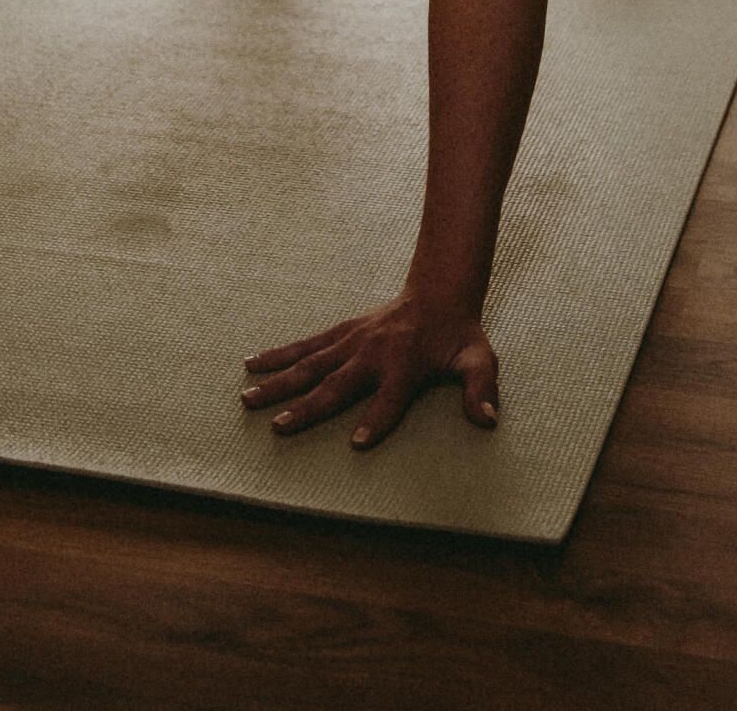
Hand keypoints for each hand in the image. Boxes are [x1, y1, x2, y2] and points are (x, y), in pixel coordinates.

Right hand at [240, 288, 499, 450]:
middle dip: (307, 406)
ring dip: (278, 382)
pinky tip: (252, 363)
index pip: (390, 400)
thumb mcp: (478, 361)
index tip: (356, 443)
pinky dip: (278, 354)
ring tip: (248, 398)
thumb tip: (489, 420)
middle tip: (277, 426)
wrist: (438, 293)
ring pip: (310, 364)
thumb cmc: (458, 337)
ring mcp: (352, 341)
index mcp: (404, 366)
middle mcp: (372, 354)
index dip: (376, 421)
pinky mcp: (341, 333)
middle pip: (336, 384)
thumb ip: (481, 389)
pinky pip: (306, 345)